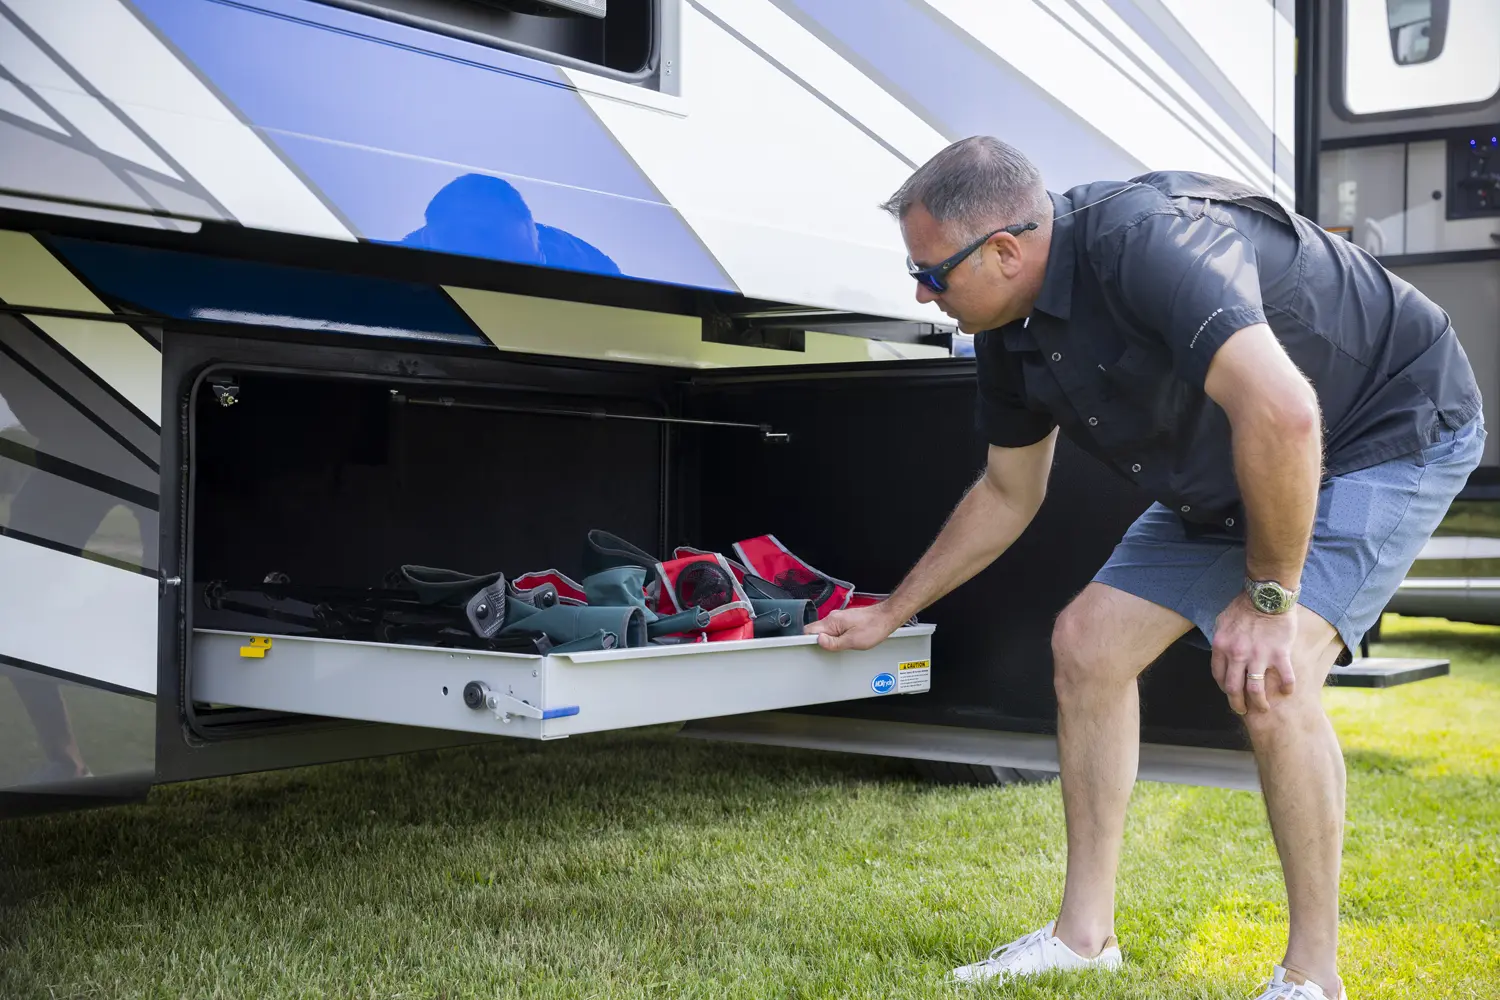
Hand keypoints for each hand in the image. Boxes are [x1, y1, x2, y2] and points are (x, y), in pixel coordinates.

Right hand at [804, 603, 902, 650]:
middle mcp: (833, 617)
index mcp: (832, 621)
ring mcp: (839, 618)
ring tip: (839, 646)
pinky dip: (834, 637)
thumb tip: (818, 641)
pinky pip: (833, 629)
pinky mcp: (845, 620)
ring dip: (828, 640)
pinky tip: (843, 642)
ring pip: (825, 630)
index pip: (809, 630)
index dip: (806, 641)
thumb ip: (833, 643)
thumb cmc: (873, 627)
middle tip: (828, 650)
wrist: (886, 617)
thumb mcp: (853, 641)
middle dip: (818, 642)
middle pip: (815, 630)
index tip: (808, 649)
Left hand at [1211, 592, 1296, 714]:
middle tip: (1242, 710)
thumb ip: (1220, 640)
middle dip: (1237, 704)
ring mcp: (1258, 655)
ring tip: (1263, 709)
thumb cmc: (1243, 606)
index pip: (1218, 676)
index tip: (1230, 692)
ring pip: (1255, 690)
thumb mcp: (1222, 622)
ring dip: (1259, 704)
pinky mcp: (1279, 654)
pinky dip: (1286, 688)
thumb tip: (1219, 654)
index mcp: (1221, 646)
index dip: (1224, 688)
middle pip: (1234, 689)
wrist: (1266, 595)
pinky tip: (1287, 691)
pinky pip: (1284, 678)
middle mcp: (1237, 654)